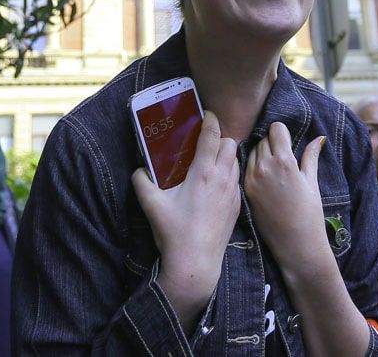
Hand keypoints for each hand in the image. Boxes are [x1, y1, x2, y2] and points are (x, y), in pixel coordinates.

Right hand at [132, 111, 240, 320]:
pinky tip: (216, 184)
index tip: (206, 115)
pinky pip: (237, 180)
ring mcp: (233, 192)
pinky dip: (230, 174)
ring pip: (237, 161)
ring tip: (211, 161)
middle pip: (230, 144)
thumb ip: (142, 182)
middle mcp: (222, 178)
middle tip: (204, 141)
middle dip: (220, 138)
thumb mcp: (151, 204)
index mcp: (203, 172)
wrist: (196, 262)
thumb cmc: (174, 232)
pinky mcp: (238, 206)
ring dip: (227, 155)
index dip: (210, 120)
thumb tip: (139, 170)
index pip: (213, 135)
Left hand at [244, 122, 327, 268]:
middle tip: (281, 155)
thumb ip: (311, 156)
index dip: (282, 132)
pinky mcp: (245, 190)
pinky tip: (264, 177)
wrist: (295, 244)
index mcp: (285, 161)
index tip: (287, 140)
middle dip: (272, 142)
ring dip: (261, 153)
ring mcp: (252, 178)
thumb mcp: (312, 182)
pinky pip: (245, 167)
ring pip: (252, 151)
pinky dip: (253, 166)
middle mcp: (265, 166)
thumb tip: (319, 138)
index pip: (275, 129)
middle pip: (263, 139)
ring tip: (273, 167)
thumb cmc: (309, 214)